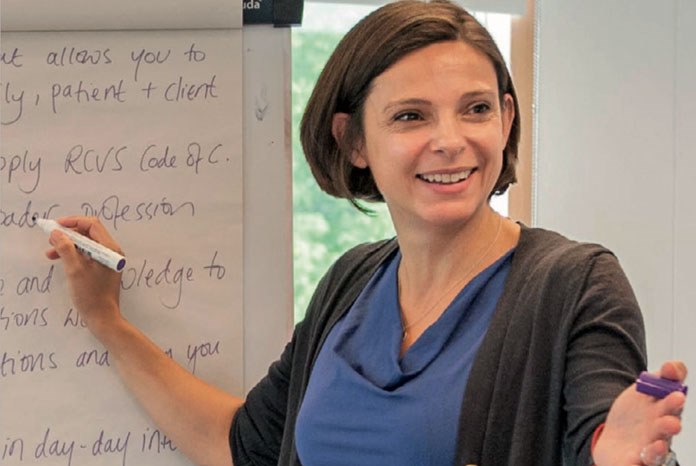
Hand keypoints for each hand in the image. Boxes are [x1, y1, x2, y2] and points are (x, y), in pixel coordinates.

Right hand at [45, 216, 123, 331]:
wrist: (103, 318)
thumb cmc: (91, 296)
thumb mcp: (75, 270)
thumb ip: (66, 249)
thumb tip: (57, 233)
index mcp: (110, 249)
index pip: (92, 225)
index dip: (73, 222)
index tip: (56, 226)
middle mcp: (111, 252)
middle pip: (89, 233)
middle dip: (69, 234)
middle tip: (51, 240)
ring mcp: (107, 260)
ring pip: (86, 244)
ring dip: (68, 245)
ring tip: (50, 253)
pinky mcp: (102, 268)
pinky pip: (87, 255)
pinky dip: (73, 255)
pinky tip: (60, 260)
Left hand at [593, 361, 687, 465]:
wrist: (616, 440)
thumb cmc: (636, 417)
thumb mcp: (644, 392)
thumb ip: (661, 378)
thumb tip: (674, 365)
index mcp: (664, 413)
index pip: (672, 405)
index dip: (674, 399)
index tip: (675, 389)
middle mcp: (661, 433)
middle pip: (667, 429)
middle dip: (670, 424)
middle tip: (671, 417)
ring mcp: (649, 449)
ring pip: (657, 453)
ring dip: (659, 449)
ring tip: (658, 443)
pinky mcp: (636, 462)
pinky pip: (642, 465)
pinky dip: (644, 461)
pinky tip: (643, 456)